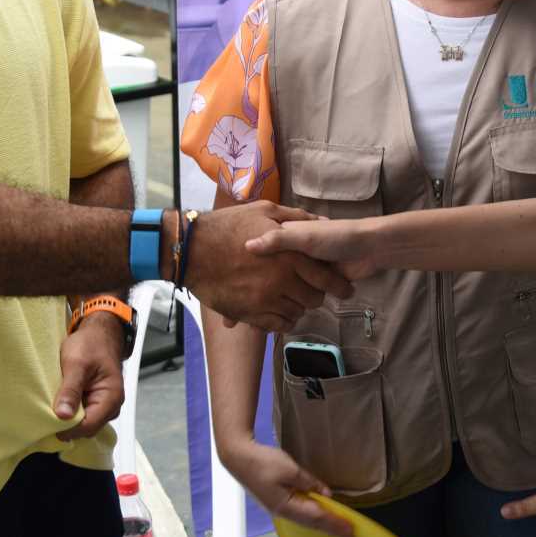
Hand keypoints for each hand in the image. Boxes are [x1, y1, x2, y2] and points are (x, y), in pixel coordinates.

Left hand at [54, 310, 125, 439]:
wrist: (98, 333)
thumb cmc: (91, 344)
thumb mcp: (76, 363)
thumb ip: (71, 389)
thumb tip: (63, 416)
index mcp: (111, 397)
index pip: (88, 426)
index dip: (67, 428)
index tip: (48, 421)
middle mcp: (111, 406)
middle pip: (87, 428)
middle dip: (67, 425)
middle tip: (47, 414)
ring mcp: (104, 406)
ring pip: (84, 424)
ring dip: (68, 419)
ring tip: (53, 407)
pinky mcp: (96, 403)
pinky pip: (83, 416)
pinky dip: (70, 412)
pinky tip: (60, 404)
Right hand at [187, 203, 353, 332]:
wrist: (191, 249)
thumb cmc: (227, 226)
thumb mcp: (264, 210)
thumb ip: (296, 218)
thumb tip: (321, 220)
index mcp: (290, 255)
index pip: (326, 278)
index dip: (338, 285)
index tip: (344, 288)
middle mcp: (282, 280)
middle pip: (314, 299)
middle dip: (317, 296)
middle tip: (313, 291)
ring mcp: (266, 299)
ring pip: (297, 313)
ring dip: (298, 307)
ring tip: (293, 299)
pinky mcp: (250, 314)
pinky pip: (278, 325)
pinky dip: (284, 321)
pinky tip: (281, 312)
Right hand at [222, 439, 353, 536]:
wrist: (238, 458)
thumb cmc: (263, 462)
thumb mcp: (290, 469)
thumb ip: (309, 482)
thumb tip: (326, 495)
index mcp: (286, 506)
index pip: (317, 517)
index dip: (335, 523)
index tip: (351, 530)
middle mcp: (283, 512)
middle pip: (312, 523)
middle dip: (332, 529)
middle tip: (350, 535)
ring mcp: (279, 509)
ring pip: (306, 521)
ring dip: (324, 525)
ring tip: (339, 529)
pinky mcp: (277, 503)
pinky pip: (300, 514)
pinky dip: (314, 517)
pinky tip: (319, 516)